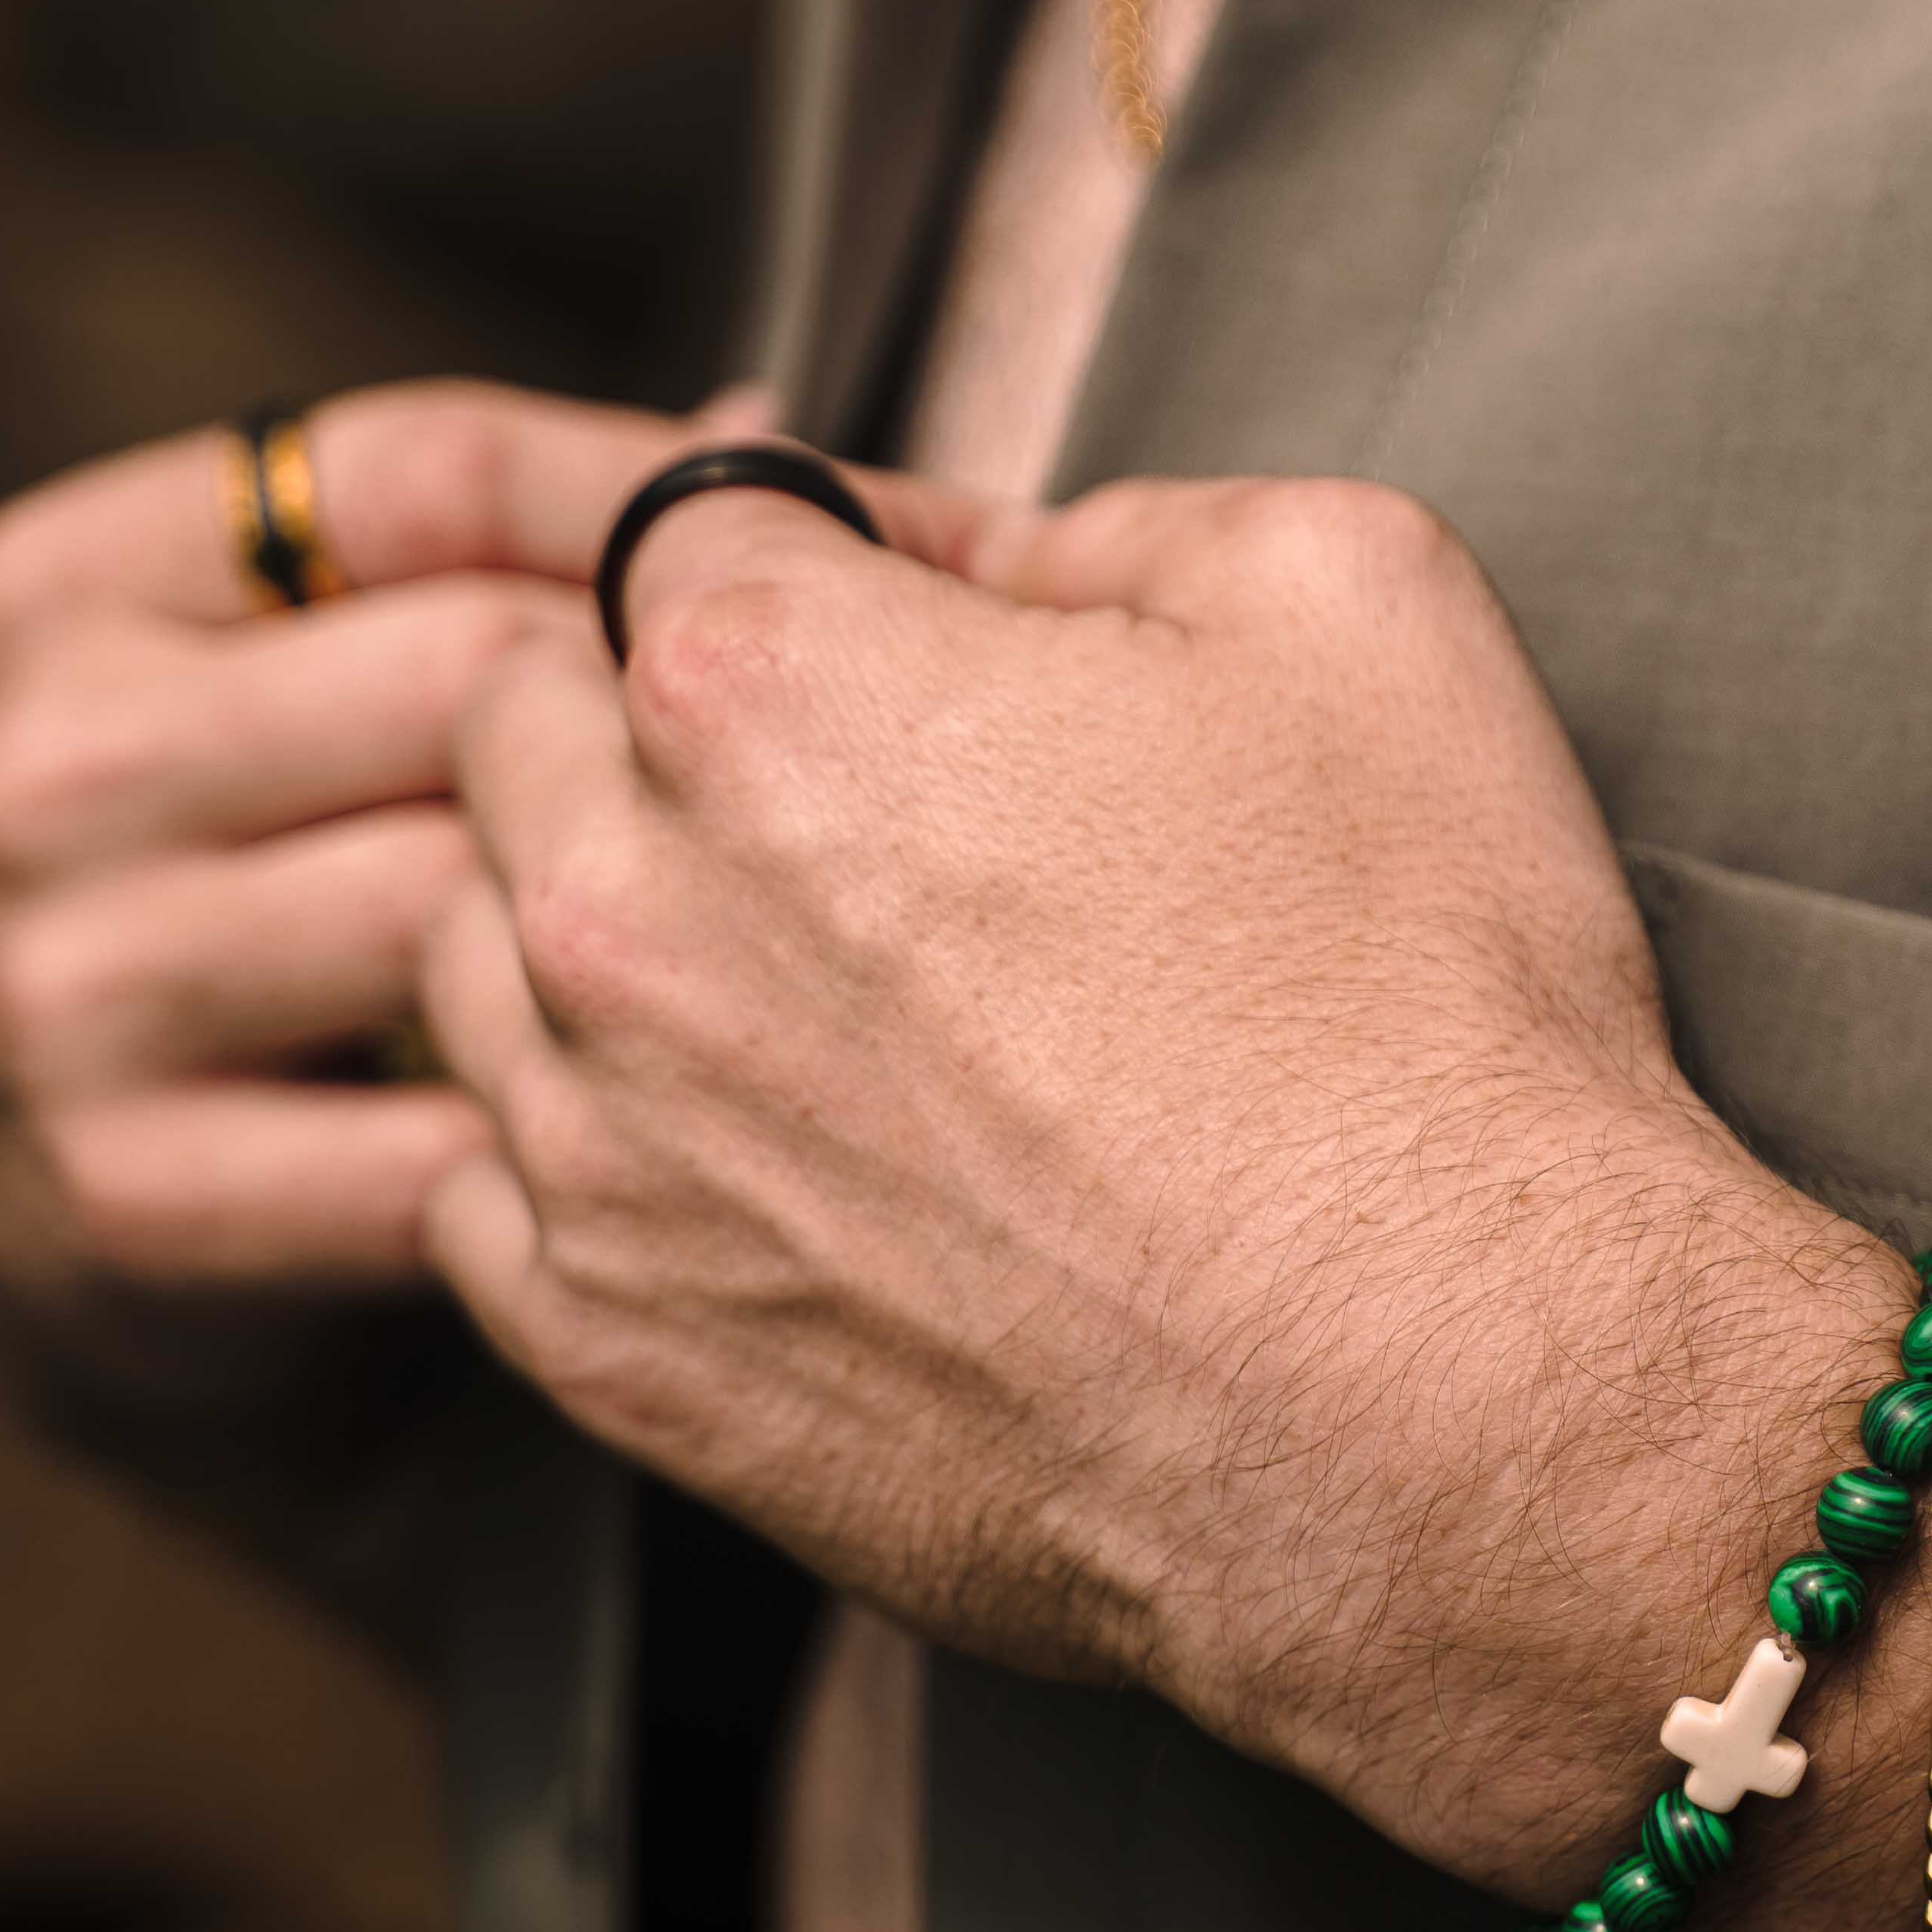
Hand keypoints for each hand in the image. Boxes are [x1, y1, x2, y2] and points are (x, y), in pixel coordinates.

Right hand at [0, 377, 769, 1310]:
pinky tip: (671, 1119)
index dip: (656, 498)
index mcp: (71, 580)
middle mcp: (40, 762)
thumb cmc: (272, 867)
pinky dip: (586, 1131)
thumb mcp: (318, 664)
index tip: (820, 541)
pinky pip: (454, 1129)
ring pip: (477, 894)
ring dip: (649, 925)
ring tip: (766, 935)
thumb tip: (755, 438)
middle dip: (675, 715)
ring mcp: (62, 976)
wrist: (65, 1191)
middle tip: (829, 766)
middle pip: (476, 675)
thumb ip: (503, 544)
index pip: (428, 474)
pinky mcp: (124, 1178)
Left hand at [421, 467, 1881, 1890]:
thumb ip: (1109, 521)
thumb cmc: (1420, 1022)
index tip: (871, 621)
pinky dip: (589, 1149)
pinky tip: (741, 1154)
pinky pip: (493, 1194)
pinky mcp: (621, 1354)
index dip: (800, 557)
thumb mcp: (1345, 604)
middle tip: (830, 792)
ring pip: (477, 958)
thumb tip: (994, 561)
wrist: (1454, 1409)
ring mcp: (603, 1147)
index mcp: (772, 685)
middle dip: (651, 722)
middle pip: (525, 732)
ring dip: (601, 932)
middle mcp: (628, 905)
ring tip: (792, 983)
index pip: (677, 531)